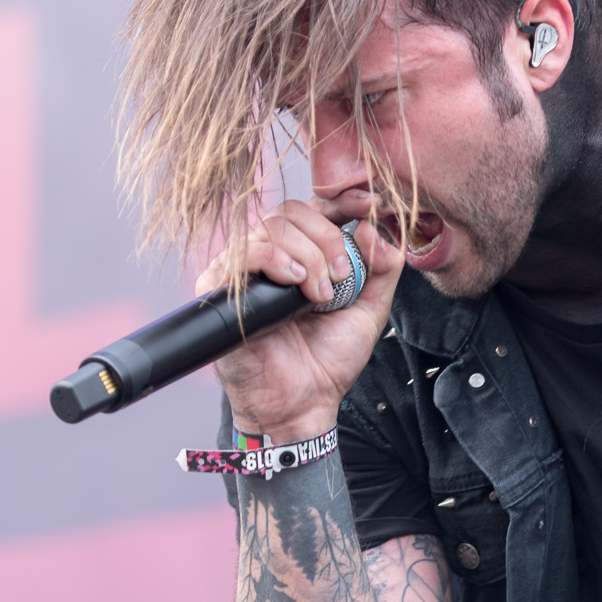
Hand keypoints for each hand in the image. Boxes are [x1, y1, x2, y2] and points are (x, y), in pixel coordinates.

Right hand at [198, 200, 404, 440]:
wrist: (302, 402)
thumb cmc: (329, 360)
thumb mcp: (369, 310)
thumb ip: (381, 269)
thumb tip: (374, 227)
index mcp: (303, 254)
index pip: (316, 208)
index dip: (343, 199)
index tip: (371, 203)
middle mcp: (270, 256)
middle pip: (293, 211)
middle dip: (327, 237)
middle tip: (342, 276)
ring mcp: (244, 269)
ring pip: (271, 227)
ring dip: (307, 255)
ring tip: (320, 294)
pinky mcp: (220, 287)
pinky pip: (242, 252)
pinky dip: (274, 259)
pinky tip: (295, 283)